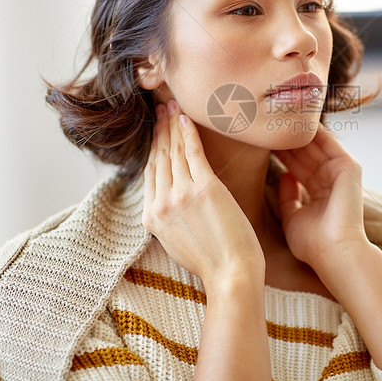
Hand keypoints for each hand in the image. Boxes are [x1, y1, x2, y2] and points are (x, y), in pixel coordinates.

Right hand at [142, 100, 263, 284]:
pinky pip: (192, 152)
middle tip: (160, 107)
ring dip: (171, 124)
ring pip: (173, 151)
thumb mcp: (177, 242)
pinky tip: (186, 118)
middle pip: (158, 156)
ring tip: (171, 105)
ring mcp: (180, 195)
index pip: (150, 173)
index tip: (156, 129)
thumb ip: (170, 218)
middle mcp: (161, 203)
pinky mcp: (204, 188)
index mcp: (152, 218)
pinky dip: (188, 132)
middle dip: (159, 129)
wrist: (231, 275)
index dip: (153, 147)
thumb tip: (172, 200)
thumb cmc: (213, 263)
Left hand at [272, 126, 368, 272]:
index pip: (296, 164)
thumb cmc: (313, 244)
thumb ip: (288, 197)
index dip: (279, 151)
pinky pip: (329, 143)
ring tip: (277, 115)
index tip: (260, 138)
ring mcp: (340, 172)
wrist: (334, 252)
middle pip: (304, 152)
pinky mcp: (349, 167)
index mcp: (318, 192)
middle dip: (286, 137)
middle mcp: (330, 179)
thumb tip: (283, 177)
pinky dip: (314, 132)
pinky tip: (295, 121)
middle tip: (266, 119)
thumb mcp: (292, 217)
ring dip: (297, 131)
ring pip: (315, 145)